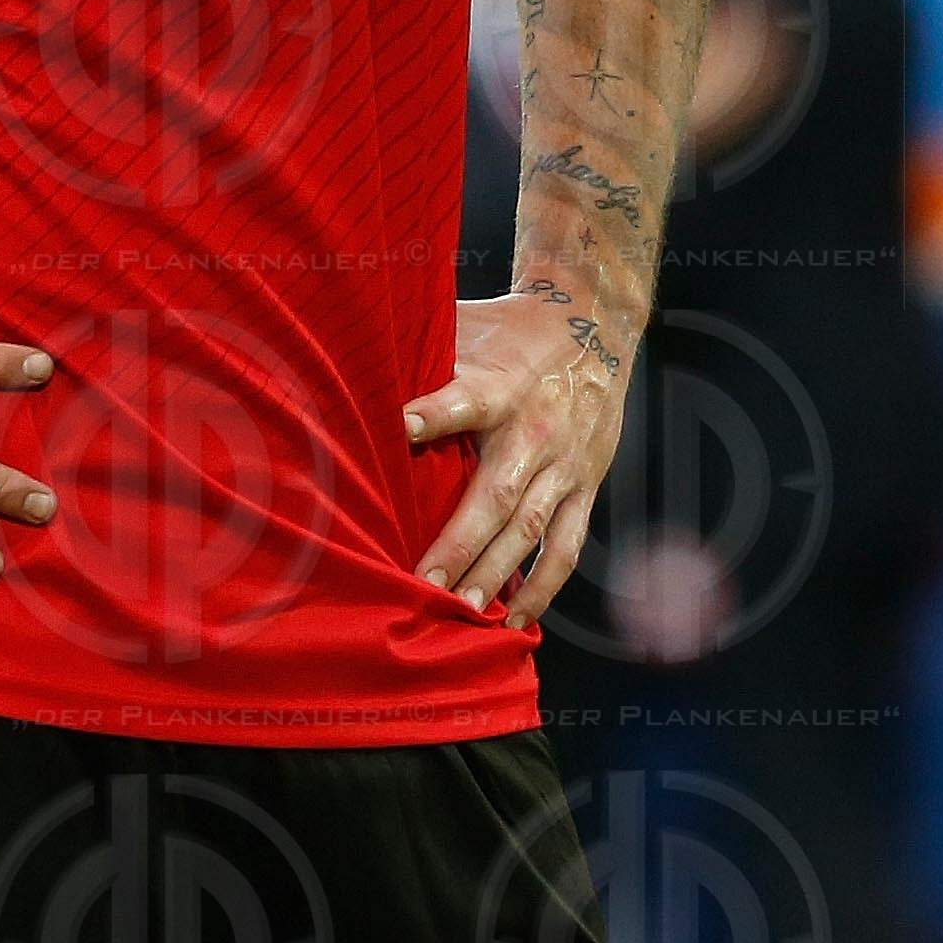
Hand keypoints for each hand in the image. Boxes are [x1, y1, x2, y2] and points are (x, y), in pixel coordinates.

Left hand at [406, 290, 634, 623]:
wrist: (593, 325)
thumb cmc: (508, 332)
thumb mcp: (464, 329)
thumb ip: (421, 358)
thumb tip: (349, 362)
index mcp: (498, 388)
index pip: (462, 402)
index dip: (431, 417)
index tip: (398, 430)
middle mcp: (533, 434)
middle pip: (497, 494)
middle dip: (461, 543)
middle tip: (426, 583)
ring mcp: (565, 466)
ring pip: (532, 529)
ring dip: (499, 573)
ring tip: (466, 611)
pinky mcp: (586, 486)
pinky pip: (568, 543)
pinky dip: (545, 583)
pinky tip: (520, 618)